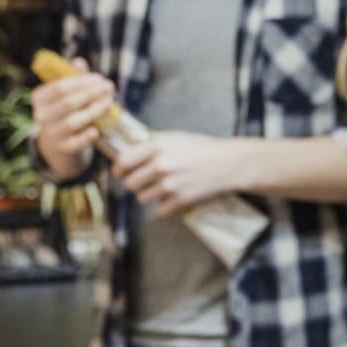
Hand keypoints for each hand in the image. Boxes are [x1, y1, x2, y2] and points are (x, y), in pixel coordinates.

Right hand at [30, 58, 113, 177]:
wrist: (58, 142)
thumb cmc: (64, 110)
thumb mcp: (66, 93)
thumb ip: (73, 77)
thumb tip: (79, 62)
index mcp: (39, 98)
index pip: (60, 87)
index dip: (81, 81)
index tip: (99, 77)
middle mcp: (41, 116)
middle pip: (68, 102)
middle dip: (91, 93)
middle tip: (109, 87)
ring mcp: (51, 134)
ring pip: (73, 121)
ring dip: (93, 111)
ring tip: (108, 103)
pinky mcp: (62, 148)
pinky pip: (75, 143)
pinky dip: (85, 137)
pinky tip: (96, 130)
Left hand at [113, 131, 239, 215]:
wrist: (227, 163)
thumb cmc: (201, 147)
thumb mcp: (174, 137)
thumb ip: (151, 143)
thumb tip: (128, 148)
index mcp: (157, 146)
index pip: (122, 161)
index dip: (119, 167)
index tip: (121, 170)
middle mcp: (160, 165)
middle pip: (129, 183)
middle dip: (134, 181)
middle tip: (143, 179)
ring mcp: (169, 185)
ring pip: (141, 197)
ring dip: (148, 193)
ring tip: (161, 186)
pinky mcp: (179, 200)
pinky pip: (159, 209)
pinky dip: (164, 205)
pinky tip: (173, 195)